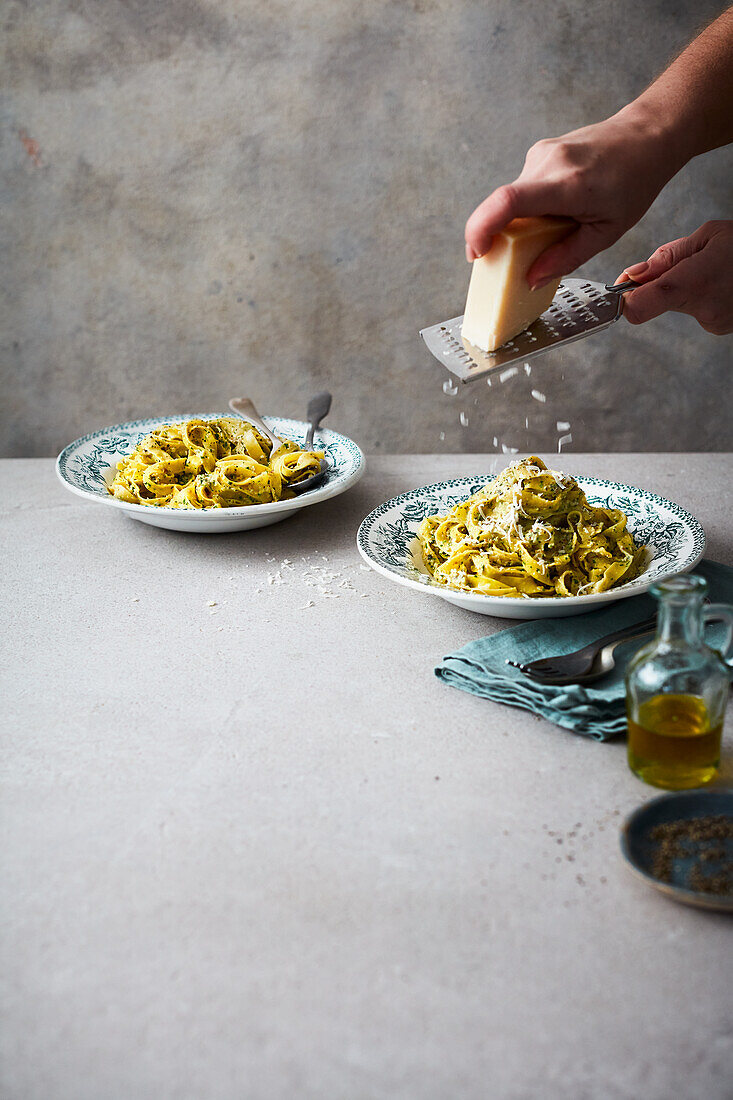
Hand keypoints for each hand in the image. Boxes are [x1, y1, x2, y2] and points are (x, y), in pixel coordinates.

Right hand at [464, 108, 679, 288]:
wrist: (646, 136)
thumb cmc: (633, 181)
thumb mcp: (607, 231)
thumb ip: (567, 257)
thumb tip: (531, 279)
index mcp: (567, 184)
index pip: (508, 202)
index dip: (481, 229)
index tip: (477, 254)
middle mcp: (548, 162)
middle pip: (504, 206)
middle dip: (502, 238)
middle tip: (517, 260)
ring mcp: (541, 153)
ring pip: (512, 199)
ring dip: (521, 223)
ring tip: (555, 228)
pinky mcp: (539, 153)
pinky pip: (523, 189)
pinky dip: (530, 209)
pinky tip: (557, 210)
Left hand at [618, 221, 732, 334]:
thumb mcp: (709, 235)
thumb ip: (667, 257)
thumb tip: (632, 275)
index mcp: (695, 283)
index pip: (640, 307)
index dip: (622, 303)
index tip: (617, 294)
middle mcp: (703, 310)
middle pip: (656, 302)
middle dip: (659, 284)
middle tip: (681, 264)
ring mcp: (713, 323)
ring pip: (677, 304)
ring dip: (683, 288)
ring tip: (712, 271)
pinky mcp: (719, 328)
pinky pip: (695, 309)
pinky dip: (700, 296)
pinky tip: (720, 282)